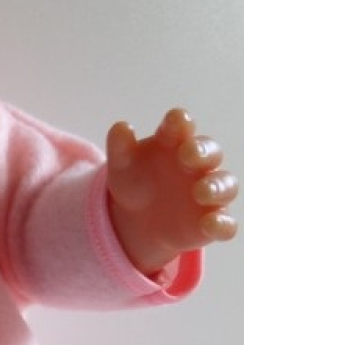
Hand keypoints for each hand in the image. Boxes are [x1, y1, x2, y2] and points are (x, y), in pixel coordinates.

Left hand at [106, 108, 237, 274]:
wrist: (138, 218)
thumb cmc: (136, 179)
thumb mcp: (122, 164)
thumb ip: (120, 146)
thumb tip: (121, 126)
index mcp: (174, 142)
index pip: (181, 127)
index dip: (180, 122)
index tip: (177, 120)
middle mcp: (198, 164)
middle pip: (210, 152)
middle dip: (202, 151)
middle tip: (187, 154)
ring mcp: (208, 192)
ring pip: (225, 185)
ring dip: (217, 187)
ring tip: (201, 192)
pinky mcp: (211, 222)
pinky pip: (225, 223)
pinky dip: (222, 224)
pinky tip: (210, 225)